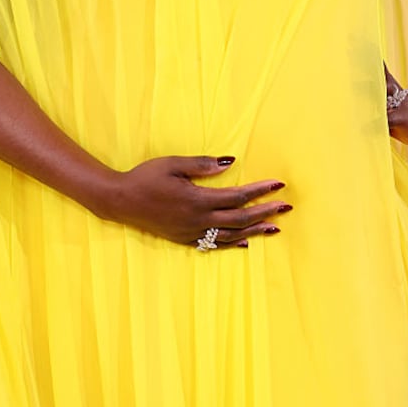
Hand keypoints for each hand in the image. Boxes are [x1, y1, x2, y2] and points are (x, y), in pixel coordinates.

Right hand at [98, 156, 289, 247]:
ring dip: (255, 231)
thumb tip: (229, 163)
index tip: (279, 184)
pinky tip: (245, 242)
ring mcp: (192, 232)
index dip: (260, 191)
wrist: (120, 201)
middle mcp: (198, 219)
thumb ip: (201, 165)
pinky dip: (233, 243)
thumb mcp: (172, 164)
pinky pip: (215, 244)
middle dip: (266, 212)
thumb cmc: (146, 177)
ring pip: (231, 234)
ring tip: (275, 227)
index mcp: (197, 199)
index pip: (238, 196)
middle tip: (286, 206)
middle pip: (240, 218)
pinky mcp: (185, 239)